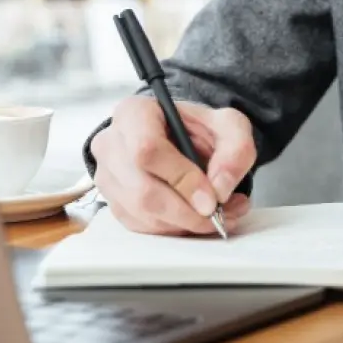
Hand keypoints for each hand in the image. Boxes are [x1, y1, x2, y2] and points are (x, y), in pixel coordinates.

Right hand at [89, 96, 254, 235]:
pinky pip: (142, 227)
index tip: (212, 198)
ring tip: (219, 214)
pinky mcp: (113, 203)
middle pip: (143, 190)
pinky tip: (196, 217)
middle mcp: (111, 144)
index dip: (181, 179)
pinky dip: (174, 229)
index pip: (147, 149)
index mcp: (134, 113)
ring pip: (142, 213)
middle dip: (187, 211)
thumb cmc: (199, 129)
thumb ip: (235, 150)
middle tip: (220, 214)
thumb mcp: (229, 126)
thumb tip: (220, 189)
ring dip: (185, 223)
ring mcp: (107, 176)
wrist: (182, 139)